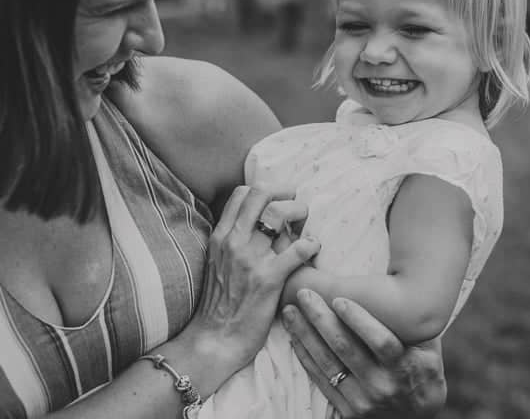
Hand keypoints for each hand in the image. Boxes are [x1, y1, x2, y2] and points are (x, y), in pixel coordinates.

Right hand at [179, 186, 318, 390]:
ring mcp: (250, 259)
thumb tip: (255, 224)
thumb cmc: (220, 304)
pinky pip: (297, 249)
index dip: (267, 190)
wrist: (215, 340)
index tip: (280, 199)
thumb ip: (233, 241)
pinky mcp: (269, 279)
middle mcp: (234, 241)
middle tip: (297, 207)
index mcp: (221, 236)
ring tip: (306, 224)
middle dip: (285, 193)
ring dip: (299, 212)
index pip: (242, 193)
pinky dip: (311, 244)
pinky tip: (314, 249)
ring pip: (279, 213)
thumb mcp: (218, 263)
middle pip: (261, 193)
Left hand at [283, 290, 445, 417]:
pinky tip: (295, 337)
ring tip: (291, 311)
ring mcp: (362, 402)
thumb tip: (406, 288)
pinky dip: (306, 357)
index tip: (339, 298)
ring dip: (305, 335)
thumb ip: (416, 326)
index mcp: (404, 368)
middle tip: (304, 295)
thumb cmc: (423, 375)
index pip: (381, 341)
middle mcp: (382, 386)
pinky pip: (321, 381)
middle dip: (321, 318)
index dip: (359, 320)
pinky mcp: (347, 412)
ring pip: (327, 363)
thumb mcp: (429, 352)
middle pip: (346, 349)